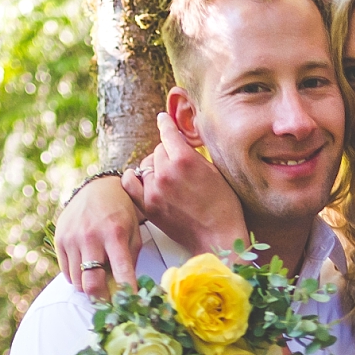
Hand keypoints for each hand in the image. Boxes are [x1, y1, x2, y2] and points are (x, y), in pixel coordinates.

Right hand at [55, 175, 142, 296]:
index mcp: (115, 234)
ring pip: (77, 282)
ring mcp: (72, 239)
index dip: (127, 292)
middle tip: (108, 301)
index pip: (122, 271)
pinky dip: (77, 277)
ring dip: (88, 287)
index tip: (131, 305)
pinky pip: (66, 273)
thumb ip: (131, 259)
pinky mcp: (59, 240)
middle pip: (92, 283)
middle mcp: (91, 237)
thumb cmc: (120, 212)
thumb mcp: (134, 231)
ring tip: (98, 279)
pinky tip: (85, 267)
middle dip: (101, 299)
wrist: (97, 188)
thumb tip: (126, 288)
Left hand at [121, 116, 248, 256]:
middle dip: (168, 152)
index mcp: (184, 160)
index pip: (168, 133)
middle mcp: (166, 173)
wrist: (217, 236)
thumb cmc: (223, 205)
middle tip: (179, 163)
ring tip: (168, 175)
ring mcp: (154, 190)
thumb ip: (193, 153)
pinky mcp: (148, 206)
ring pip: (147, 165)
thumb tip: (180, 140)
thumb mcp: (214, 170)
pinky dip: (134, 176)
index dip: (166, 124)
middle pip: (158, 150)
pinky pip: (130, 182)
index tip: (163, 118)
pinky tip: (142, 177)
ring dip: (156, 166)